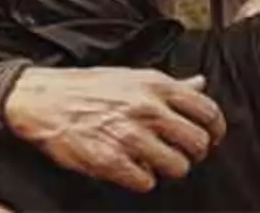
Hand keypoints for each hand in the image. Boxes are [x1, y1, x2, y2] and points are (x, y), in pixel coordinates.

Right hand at [3, 67, 226, 192]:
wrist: (43, 100)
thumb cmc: (88, 87)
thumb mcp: (131, 76)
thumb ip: (170, 84)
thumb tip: (200, 84)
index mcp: (155, 84)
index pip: (207, 111)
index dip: (216, 130)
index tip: (211, 138)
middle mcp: (146, 108)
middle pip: (197, 143)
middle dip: (193, 153)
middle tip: (180, 153)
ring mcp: (129, 135)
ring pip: (177, 167)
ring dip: (168, 169)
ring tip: (153, 161)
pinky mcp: (111, 160)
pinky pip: (147, 182)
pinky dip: (142, 179)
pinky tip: (131, 167)